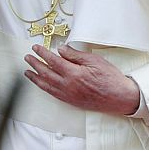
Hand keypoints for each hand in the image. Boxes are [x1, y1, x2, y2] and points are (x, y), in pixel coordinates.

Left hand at [24, 44, 140, 114]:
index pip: (52, 61)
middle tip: (27, 57)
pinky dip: (44, 88)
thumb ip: (75, 55)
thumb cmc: (110, 78)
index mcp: (74, 74)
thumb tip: (60, 50)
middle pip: (45, 73)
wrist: (120, 98)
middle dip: (35, 64)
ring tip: (28, 72)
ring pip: (46, 86)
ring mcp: (68, 95)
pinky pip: (53, 94)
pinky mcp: (71, 102)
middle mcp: (68, 86)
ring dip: (35, 78)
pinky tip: (41, 84)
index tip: (36, 48)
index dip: (42, 53)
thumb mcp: (94, 61)